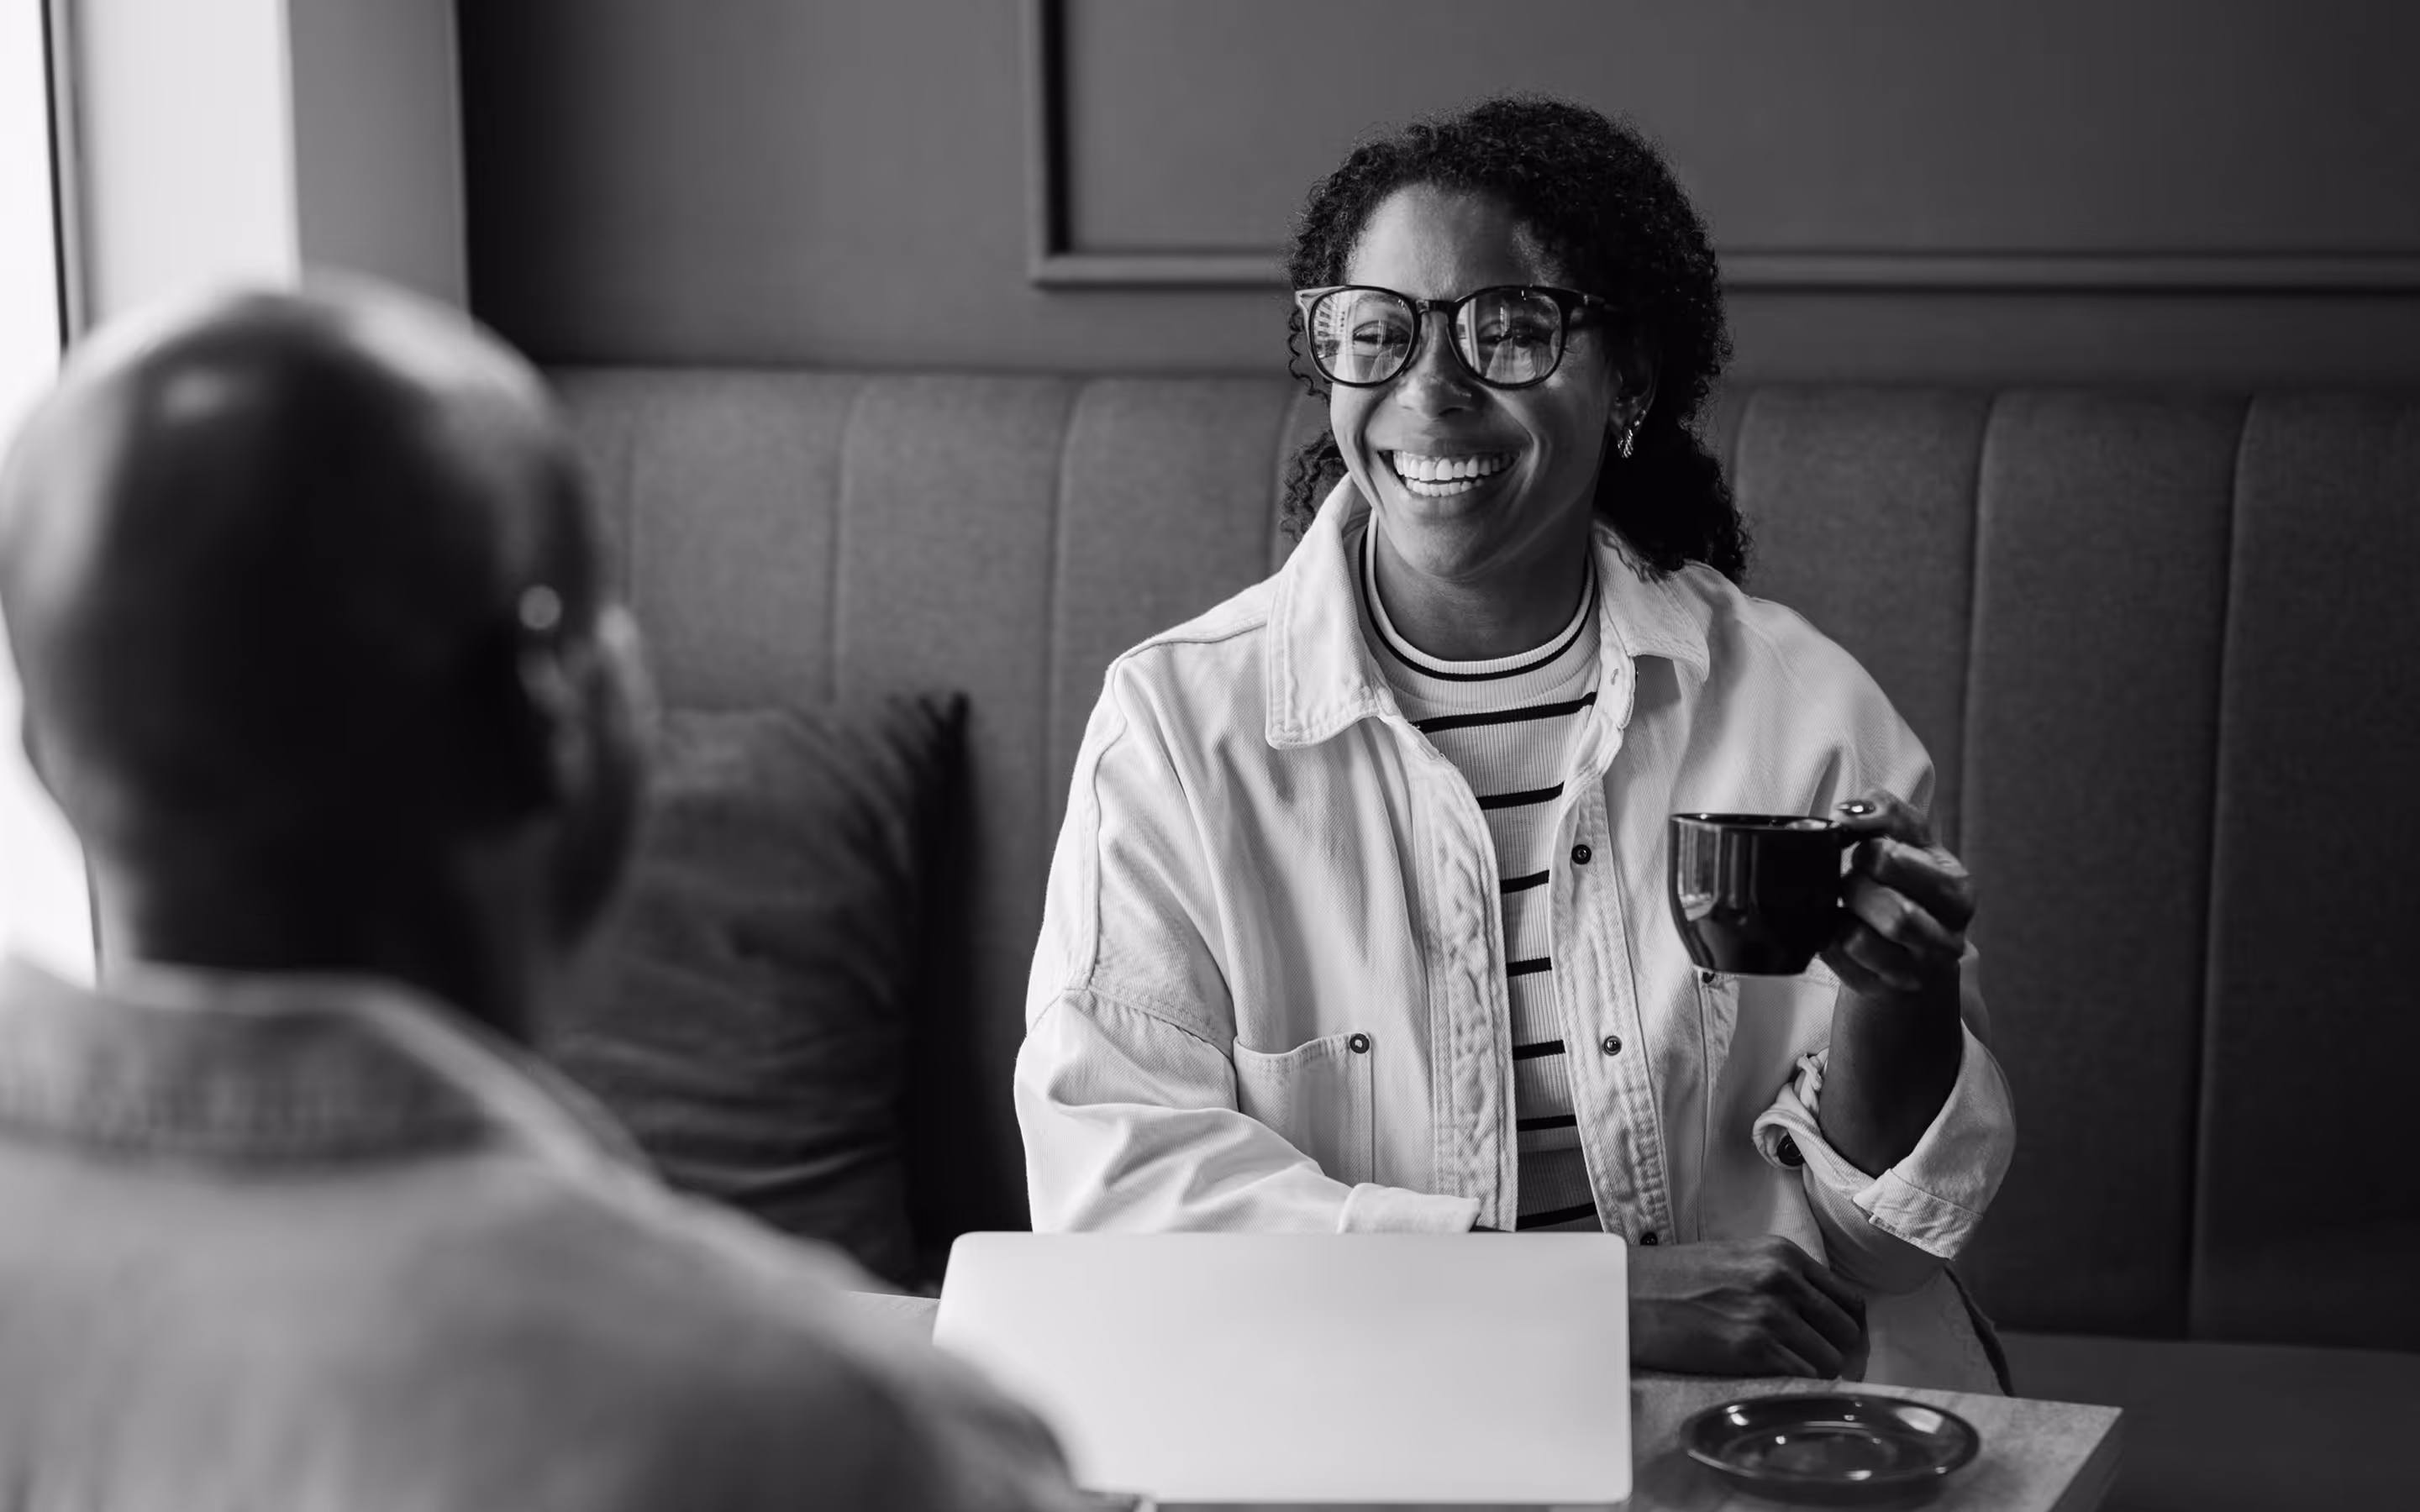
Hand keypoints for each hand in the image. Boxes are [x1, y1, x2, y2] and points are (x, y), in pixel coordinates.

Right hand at [1630, 1237, 1866, 1377]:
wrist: (1627, 1294)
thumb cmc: (1670, 1280)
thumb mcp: (1734, 1259)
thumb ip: (1777, 1277)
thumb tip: (1812, 1312)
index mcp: (1781, 1254)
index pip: (1847, 1297)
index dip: (1848, 1326)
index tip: (1838, 1343)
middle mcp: (1783, 1280)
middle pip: (1847, 1330)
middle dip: (1840, 1353)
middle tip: (1823, 1367)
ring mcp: (1770, 1314)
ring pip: (1830, 1359)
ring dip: (1818, 1374)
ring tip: (1797, 1380)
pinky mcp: (1752, 1348)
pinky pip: (1803, 1377)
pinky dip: (1797, 1387)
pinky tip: (1779, 1386)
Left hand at [1822, 792, 1973, 1002]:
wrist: (1912, 944)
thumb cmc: (1908, 882)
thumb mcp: (1911, 841)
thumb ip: (1887, 812)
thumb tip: (1849, 813)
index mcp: (1957, 890)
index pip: (1895, 859)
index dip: (1865, 845)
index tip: (1855, 839)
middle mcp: (1946, 937)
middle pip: (1888, 909)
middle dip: (1855, 886)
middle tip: (1851, 877)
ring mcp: (1915, 971)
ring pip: (1858, 939)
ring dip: (1842, 915)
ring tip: (1847, 904)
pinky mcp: (1882, 990)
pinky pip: (1838, 960)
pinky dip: (1828, 939)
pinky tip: (1839, 928)